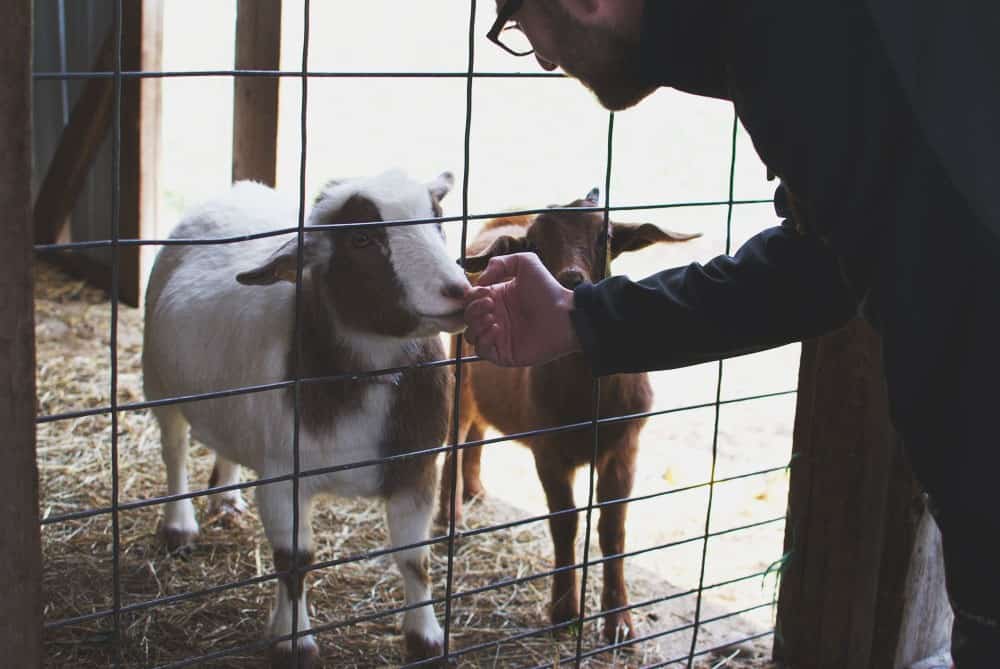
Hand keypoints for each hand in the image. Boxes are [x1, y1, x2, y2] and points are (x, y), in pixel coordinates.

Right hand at [463, 253, 581, 366]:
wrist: (565, 315)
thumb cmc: (548, 289)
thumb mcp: (525, 262)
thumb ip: (499, 263)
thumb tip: (480, 281)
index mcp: (497, 298)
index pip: (471, 300)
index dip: (472, 296)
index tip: (485, 291)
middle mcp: (496, 318)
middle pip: (467, 318)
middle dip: (473, 310)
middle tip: (491, 304)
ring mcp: (499, 337)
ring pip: (471, 335)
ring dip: (476, 325)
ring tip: (493, 318)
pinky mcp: (505, 354)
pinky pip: (482, 351)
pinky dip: (484, 340)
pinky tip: (497, 329)